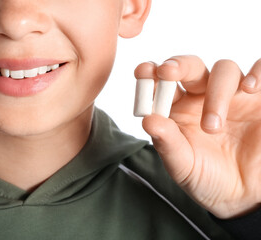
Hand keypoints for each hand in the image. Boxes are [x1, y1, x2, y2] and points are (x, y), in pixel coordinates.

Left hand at [134, 55, 260, 218]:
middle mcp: (202, 96)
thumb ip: (166, 142)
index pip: (162, 82)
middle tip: (167, 72)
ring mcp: (232, 95)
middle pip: (191, 67)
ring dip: (216, 91)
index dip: (151, 72)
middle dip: (178, 66)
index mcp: (177, 108)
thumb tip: (146, 120)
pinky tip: (249, 88)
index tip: (143, 70)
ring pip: (224, 70)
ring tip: (212, 126)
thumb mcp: (182, 164)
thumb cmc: (206, 177)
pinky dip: (257, 73)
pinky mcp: (259, 99)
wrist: (242, 194)